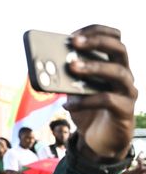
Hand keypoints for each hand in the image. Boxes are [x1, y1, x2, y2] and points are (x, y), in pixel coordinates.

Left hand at [62, 25, 136, 159]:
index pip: (114, 38)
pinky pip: (107, 100)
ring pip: (118, 72)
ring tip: (72, 67)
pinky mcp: (125, 111)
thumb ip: (65, 78)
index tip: (73, 34)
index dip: (96, 32)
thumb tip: (46, 65)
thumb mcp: (73, 91)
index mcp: (113, 65)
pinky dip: (85, 100)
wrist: (98, 141)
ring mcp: (127, 92)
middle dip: (96, 42)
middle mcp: (124, 75)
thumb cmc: (87, 110)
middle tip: (74, 43)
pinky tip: (68, 104)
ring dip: (93, 67)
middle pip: (119, 49)